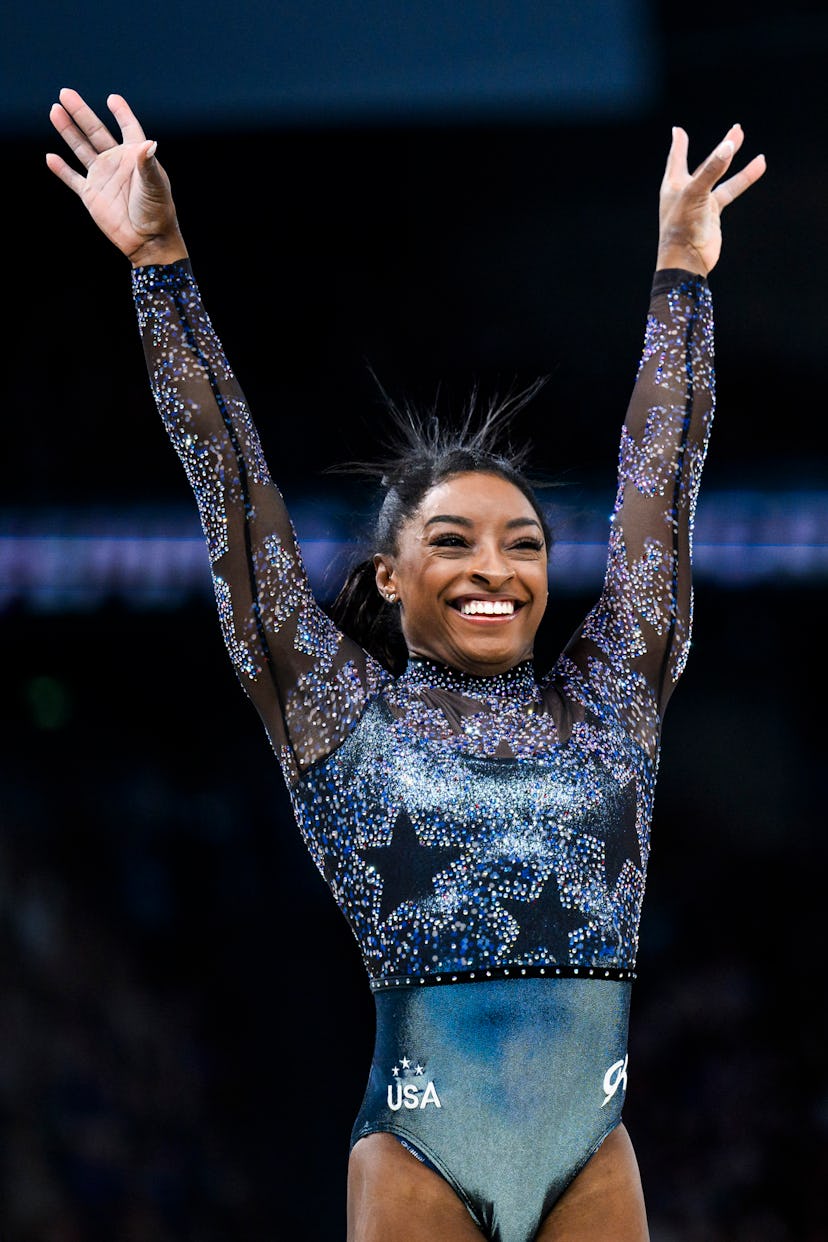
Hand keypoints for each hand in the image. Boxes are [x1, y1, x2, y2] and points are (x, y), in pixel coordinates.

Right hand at [46, 88, 187, 265]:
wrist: (147, 241)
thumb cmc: (157, 213)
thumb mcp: (155, 186)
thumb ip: (147, 163)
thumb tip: (149, 143)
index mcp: (135, 156)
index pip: (128, 128)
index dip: (121, 113)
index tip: (112, 99)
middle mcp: (117, 163)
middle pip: (95, 131)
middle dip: (81, 112)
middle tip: (65, 93)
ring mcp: (102, 178)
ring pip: (81, 149)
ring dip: (67, 130)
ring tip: (55, 111)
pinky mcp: (91, 195)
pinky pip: (72, 179)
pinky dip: (61, 169)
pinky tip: (50, 157)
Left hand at [656, 123, 765, 275]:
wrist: (688, 260)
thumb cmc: (682, 227)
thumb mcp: (695, 194)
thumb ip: (711, 170)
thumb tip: (728, 146)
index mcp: (674, 185)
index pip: (677, 158)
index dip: (679, 144)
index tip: (678, 131)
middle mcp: (686, 191)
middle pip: (706, 163)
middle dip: (721, 148)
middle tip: (737, 129)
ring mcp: (701, 202)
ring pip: (720, 175)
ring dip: (733, 159)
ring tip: (747, 141)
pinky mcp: (713, 213)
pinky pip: (730, 190)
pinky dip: (744, 178)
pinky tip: (759, 166)